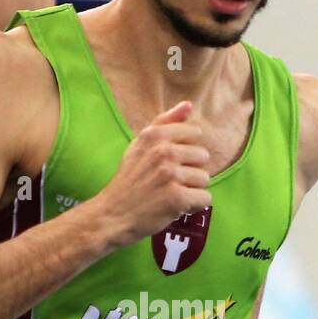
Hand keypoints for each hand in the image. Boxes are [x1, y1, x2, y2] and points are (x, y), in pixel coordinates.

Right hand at [91, 101, 211, 245]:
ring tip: (169, 193)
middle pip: (203, 157)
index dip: (185, 151)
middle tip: (167, 181)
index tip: (168, 162)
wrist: (112, 214)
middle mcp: (164, 151)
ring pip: (204, 179)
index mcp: (155, 135)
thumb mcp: (140, 144)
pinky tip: (175, 206)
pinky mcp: (176, 198)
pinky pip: (204, 198)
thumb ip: (165, 122)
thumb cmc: (129, 179)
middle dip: (189, 170)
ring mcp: (170, 175)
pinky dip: (193, 205)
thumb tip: (188, 104)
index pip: (195, 134)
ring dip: (191, 189)